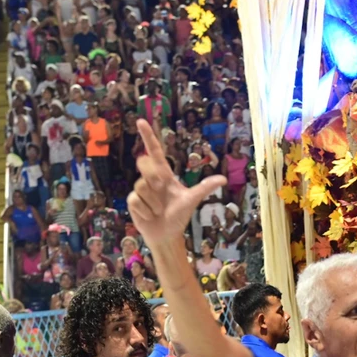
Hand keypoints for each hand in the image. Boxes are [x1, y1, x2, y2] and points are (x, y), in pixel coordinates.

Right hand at [128, 118, 224, 253]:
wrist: (167, 235)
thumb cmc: (179, 216)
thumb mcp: (192, 200)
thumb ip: (204, 188)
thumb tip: (223, 179)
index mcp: (164, 174)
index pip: (155, 151)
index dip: (148, 136)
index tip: (141, 121)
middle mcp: (151, 179)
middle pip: (144, 163)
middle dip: (152, 176)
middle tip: (161, 189)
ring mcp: (141, 190)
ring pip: (141, 186)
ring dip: (153, 202)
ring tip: (159, 211)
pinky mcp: (133, 201)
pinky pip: (136, 200)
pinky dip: (146, 210)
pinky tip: (150, 216)